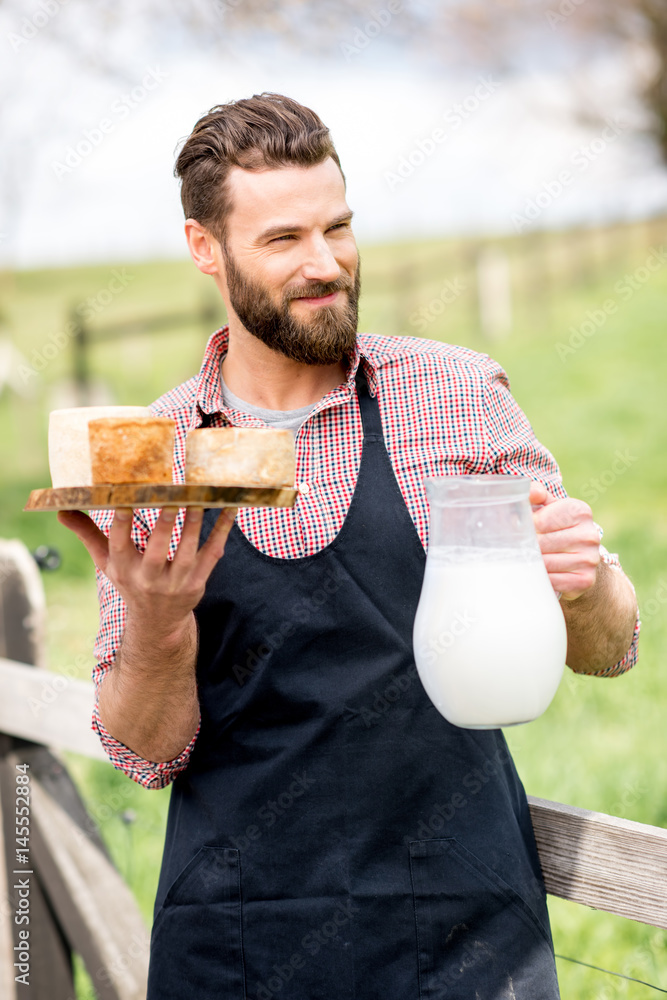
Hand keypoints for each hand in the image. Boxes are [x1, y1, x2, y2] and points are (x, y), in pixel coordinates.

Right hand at [57, 506, 235, 632]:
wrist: (157, 622)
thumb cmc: (131, 581)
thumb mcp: (107, 562)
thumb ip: (88, 534)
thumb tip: (61, 509)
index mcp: (122, 568)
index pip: (118, 543)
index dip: (120, 522)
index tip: (124, 498)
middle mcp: (147, 577)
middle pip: (156, 549)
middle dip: (164, 524)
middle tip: (171, 497)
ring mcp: (175, 583)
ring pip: (186, 552)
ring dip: (194, 525)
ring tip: (199, 499)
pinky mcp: (197, 583)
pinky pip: (211, 555)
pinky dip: (221, 533)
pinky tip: (230, 510)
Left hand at [529, 483, 600, 600]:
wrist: (583, 559)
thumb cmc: (558, 529)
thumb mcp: (550, 507)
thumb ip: (537, 494)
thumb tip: (531, 492)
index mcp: (580, 511)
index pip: (541, 520)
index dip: (526, 526)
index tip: (519, 530)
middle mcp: (589, 534)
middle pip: (542, 543)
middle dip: (526, 546)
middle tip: (516, 547)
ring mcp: (590, 558)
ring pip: (546, 563)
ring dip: (531, 563)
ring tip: (524, 559)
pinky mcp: (585, 579)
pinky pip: (553, 581)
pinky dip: (540, 578)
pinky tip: (536, 573)